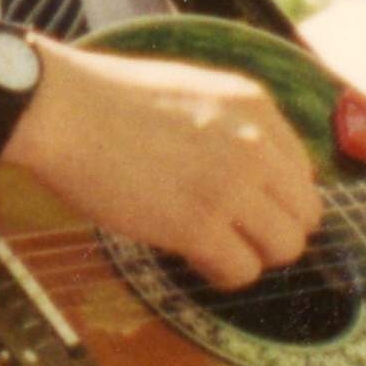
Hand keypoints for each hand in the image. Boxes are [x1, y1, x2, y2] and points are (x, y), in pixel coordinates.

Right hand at [0, 35, 317, 290]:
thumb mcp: (194, 92)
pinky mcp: (199, 224)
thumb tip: (254, 176)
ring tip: (212, 246)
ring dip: (252, 255)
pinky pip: (242, 271)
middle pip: (304, 215)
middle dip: (271, 231)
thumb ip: (233, 126)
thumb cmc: (108, 101)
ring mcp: (231, 185)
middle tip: (232, 234)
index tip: (246, 208)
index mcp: (256, 105)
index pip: (304, 173)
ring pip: (285, 248)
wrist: (61, 108)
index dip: (275, 199)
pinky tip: (194, 257)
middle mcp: (256, 144)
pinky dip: (222, 273)